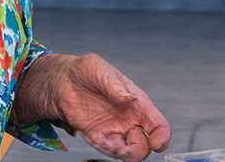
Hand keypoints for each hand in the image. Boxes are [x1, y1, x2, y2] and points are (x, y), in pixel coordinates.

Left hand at [14, 53, 170, 161]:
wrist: (62, 79)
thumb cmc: (85, 71)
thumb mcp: (99, 70)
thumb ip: (114, 85)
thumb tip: (129, 98)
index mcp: (137, 104)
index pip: (158, 125)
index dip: (162, 137)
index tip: (157, 144)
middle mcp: (129, 120)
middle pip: (145, 145)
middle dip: (141, 150)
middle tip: (127, 147)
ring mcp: (114, 129)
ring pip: (128, 151)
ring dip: (122, 153)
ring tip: (110, 145)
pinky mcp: (97, 135)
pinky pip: (106, 149)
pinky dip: (105, 149)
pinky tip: (97, 140)